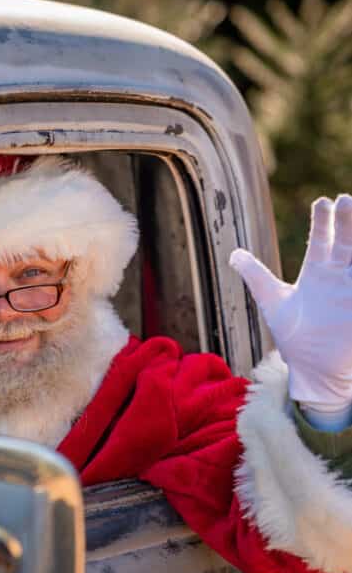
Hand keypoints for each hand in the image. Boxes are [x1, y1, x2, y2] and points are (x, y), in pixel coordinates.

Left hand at [230, 194, 351, 408]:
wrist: (315, 371)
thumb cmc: (295, 337)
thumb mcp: (273, 303)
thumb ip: (256, 277)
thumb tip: (233, 254)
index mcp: (317, 272)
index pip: (322, 239)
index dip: (323, 221)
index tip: (323, 202)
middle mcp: (339, 276)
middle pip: (346, 242)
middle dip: (347, 222)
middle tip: (346, 202)